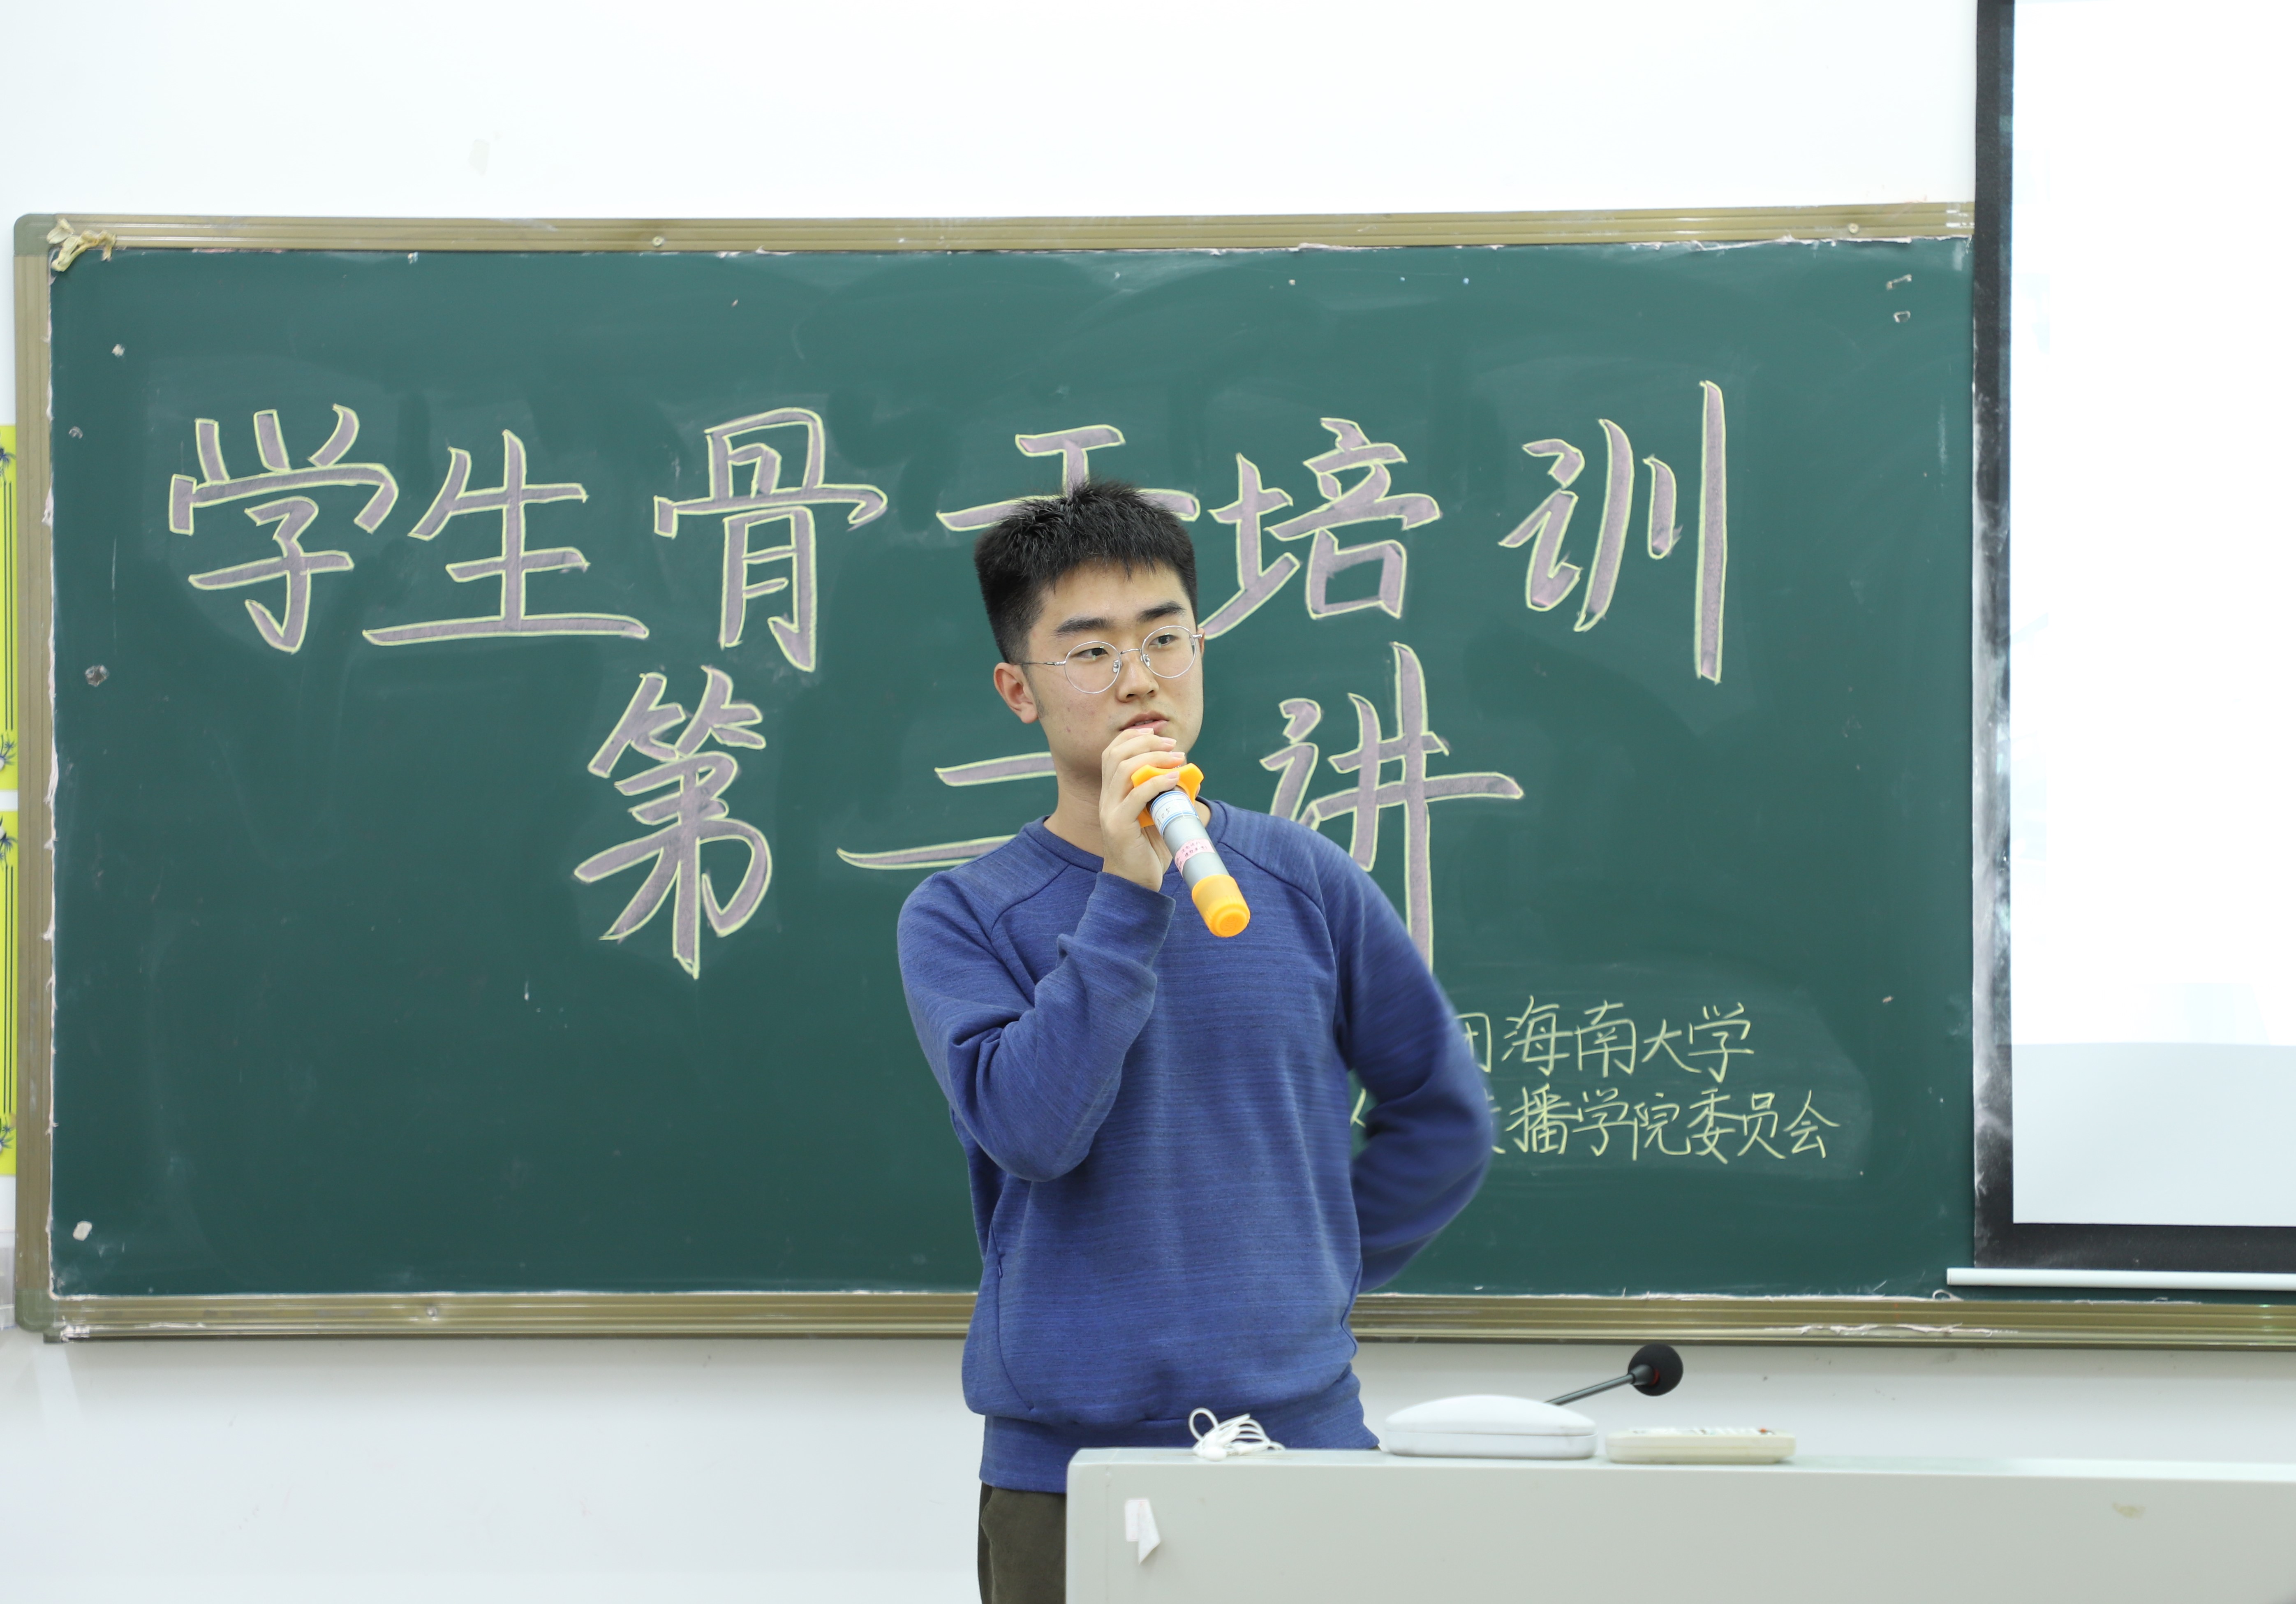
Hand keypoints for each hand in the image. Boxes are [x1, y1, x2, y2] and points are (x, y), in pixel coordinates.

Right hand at [1098, 727, 1187, 890]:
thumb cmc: (1147, 852)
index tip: (1158, 733)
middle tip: (1173, 745)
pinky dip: (1156, 782)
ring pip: (1123, 769)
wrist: (1134, 885)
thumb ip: (1168, 798)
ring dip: (1153, 758)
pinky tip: (1174, 778)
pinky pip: (1135, 795)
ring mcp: (1109, 811)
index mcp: (1112, 792)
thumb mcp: (1159, 818)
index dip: (1133, 736)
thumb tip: (1191, 779)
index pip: (1112, 752)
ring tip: (1178, 758)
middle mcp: (1106, 798)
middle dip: (1145, 742)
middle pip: (1116, 754)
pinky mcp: (1118, 825)